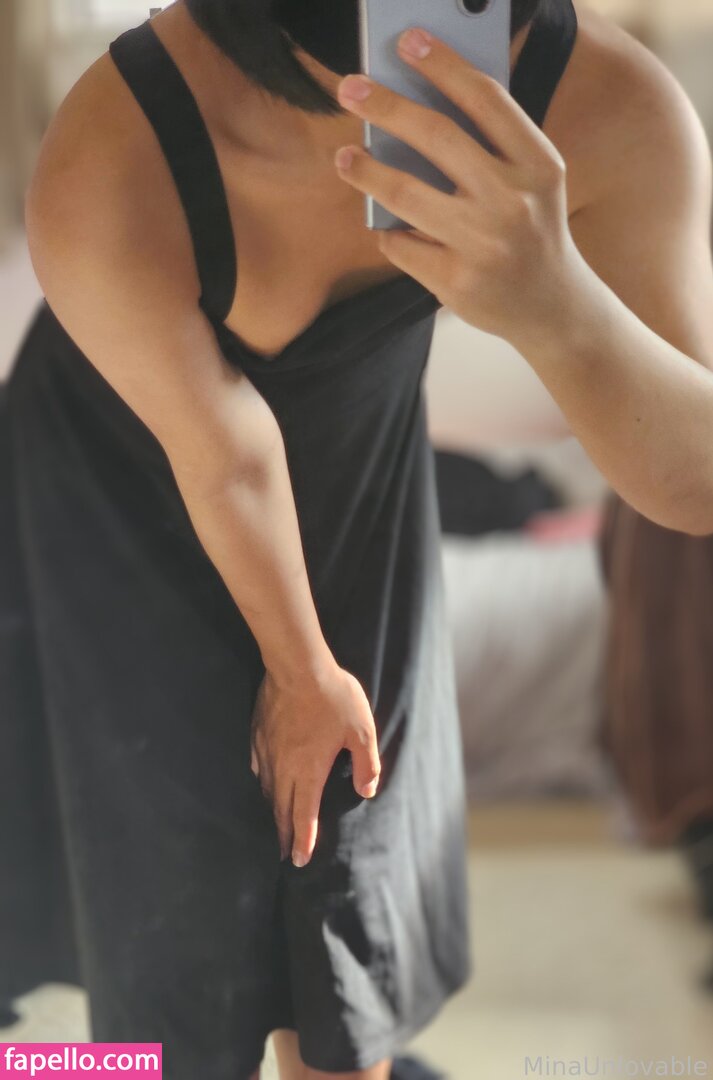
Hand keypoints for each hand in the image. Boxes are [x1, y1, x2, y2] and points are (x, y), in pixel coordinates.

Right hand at [249, 662, 380, 867]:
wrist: (297, 665)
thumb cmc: (333, 697)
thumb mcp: (361, 730)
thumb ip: (367, 764)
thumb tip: (367, 791)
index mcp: (309, 771)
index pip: (304, 816)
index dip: (303, 841)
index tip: (300, 860)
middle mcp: (283, 767)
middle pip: (281, 809)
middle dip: (284, 835)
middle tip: (284, 854)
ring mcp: (267, 751)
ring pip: (267, 791)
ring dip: (272, 812)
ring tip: (276, 825)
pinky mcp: (257, 735)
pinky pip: (257, 768)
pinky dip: (262, 783)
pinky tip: (264, 783)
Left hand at [333, 26, 582, 349]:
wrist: (553, 308)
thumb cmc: (532, 231)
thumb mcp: (532, 182)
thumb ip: (490, 148)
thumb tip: (413, 109)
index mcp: (538, 165)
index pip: (485, 100)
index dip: (443, 65)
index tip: (407, 41)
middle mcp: (513, 202)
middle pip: (437, 137)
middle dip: (386, 106)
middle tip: (348, 88)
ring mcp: (484, 245)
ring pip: (405, 195)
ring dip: (366, 171)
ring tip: (345, 158)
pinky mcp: (458, 282)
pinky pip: (402, 246)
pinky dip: (390, 235)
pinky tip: (389, 229)